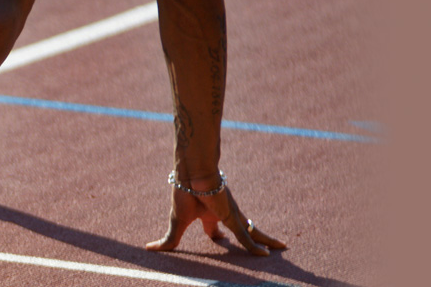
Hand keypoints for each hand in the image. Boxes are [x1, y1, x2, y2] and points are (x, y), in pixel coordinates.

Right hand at [145, 177, 286, 255]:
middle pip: (241, 230)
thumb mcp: (177, 223)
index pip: (215, 229)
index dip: (218, 237)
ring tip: (282, 247)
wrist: (192, 174)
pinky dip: (255, 247)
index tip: (220, 240)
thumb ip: (169, 239)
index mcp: (208, 214)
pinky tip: (266, 255)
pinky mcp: (234, 217)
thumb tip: (149, 249)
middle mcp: (223, 214)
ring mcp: (232, 216)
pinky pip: (246, 236)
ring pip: (252, 233)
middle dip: (251, 239)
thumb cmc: (183, 194)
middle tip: (262, 248)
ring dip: (265, 241)